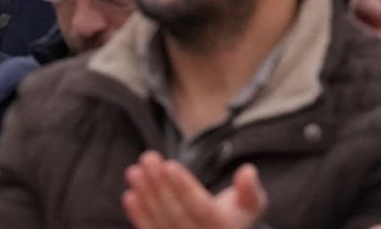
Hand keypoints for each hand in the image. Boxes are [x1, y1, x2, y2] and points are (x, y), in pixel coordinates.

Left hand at [122, 152, 266, 228]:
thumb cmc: (235, 215)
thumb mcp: (250, 204)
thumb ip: (249, 190)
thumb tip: (248, 171)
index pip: (201, 208)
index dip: (184, 187)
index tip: (169, 165)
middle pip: (176, 213)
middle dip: (159, 184)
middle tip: (147, 158)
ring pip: (161, 222)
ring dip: (146, 196)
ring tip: (135, 171)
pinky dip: (139, 216)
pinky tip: (130, 195)